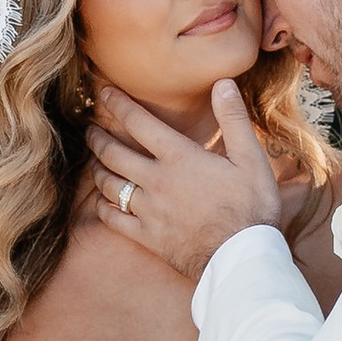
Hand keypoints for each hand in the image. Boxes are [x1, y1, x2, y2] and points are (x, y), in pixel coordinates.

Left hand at [86, 79, 293, 279]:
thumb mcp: (251, 158)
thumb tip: (223, 83)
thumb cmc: (251, 206)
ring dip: (97, 169)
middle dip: (98, 138)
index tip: (104, 93)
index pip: (139, 123)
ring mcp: (148, 210)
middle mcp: (156, 181)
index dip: (118, 105)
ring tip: (94, 161)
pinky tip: (102, 201)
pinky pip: (113, 219)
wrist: (241, 257)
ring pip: (109, 184)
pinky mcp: (147, 236)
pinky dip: (103, 206)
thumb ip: (234, 119)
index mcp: (179, 158)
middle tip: (90, 130)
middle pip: (114, 154)